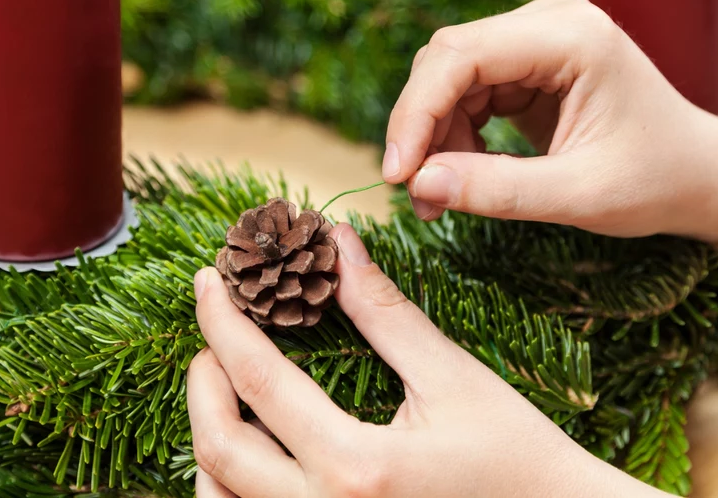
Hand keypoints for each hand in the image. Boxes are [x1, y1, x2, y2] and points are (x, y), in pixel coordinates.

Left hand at [187, 224, 660, 496]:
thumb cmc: (515, 455)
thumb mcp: (451, 378)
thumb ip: (385, 312)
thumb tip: (339, 244)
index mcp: (358, 465)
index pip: (260, 380)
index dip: (223, 321)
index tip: (209, 279)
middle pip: (219, 447)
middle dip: (201, 379)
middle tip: (214, 332)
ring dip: (209, 436)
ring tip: (223, 386)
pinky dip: (232, 483)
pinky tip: (251, 447)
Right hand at [382, 0, 717, 238]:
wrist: (703, 176)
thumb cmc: (658, 181)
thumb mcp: (578, 196)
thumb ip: (496, 190)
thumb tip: (417, 185)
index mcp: (573, 37)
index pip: (461, 56)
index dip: (416, 112)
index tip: (398, 172)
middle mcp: (552, 21)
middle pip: (448, 61)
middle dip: (422, 128)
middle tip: (415, 195)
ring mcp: (540, 36)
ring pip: (451, 78)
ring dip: (435, 137)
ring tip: (440, 198)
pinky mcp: (531, 61)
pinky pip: (469, 91)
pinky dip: (455, 134)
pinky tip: (464, 174)